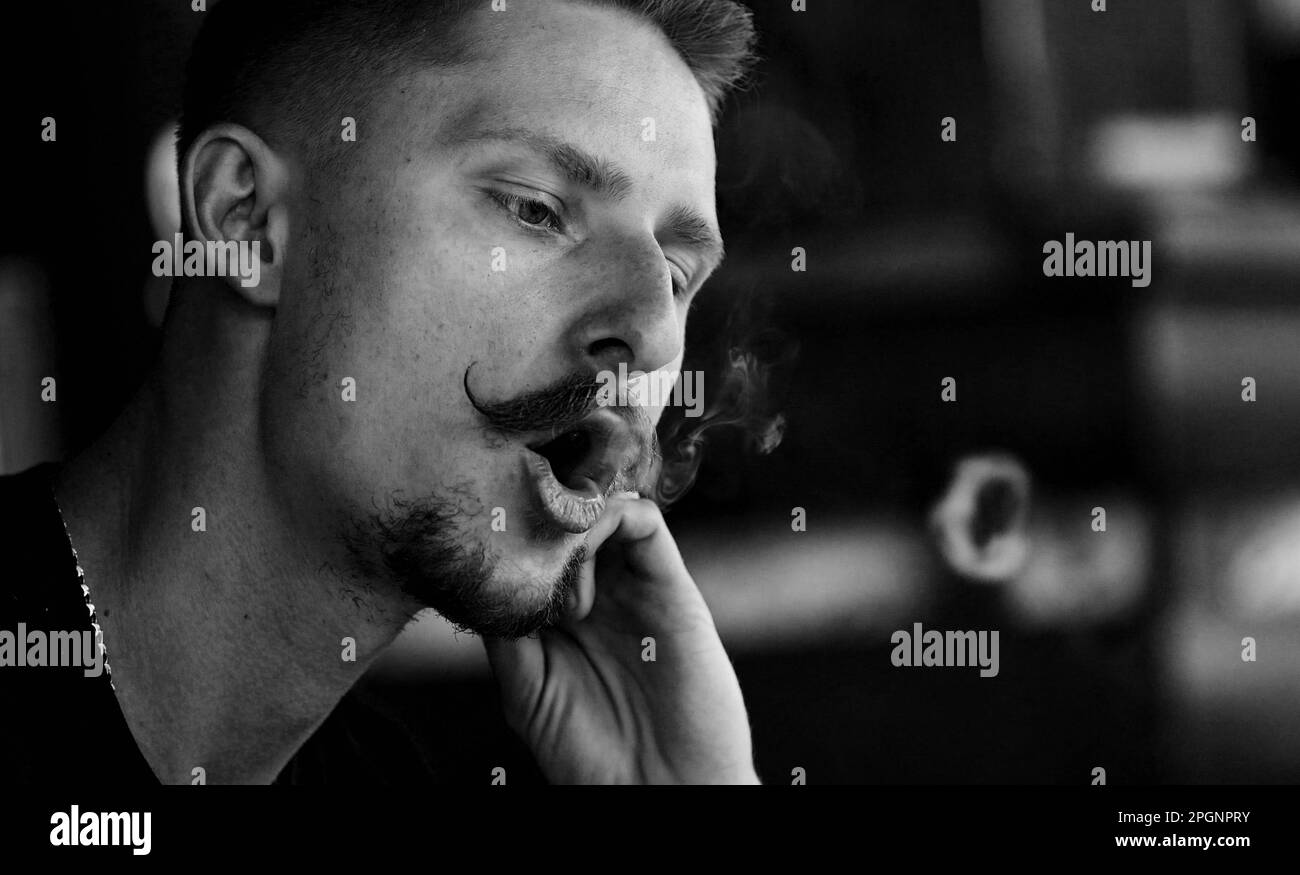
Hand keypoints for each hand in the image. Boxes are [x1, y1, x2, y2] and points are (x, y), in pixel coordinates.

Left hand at [484, 494, 759, 783]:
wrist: (662, 791)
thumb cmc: (592, 756)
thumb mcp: (526, 692)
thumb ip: (507, 633)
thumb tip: (485, 575)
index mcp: (561, 619)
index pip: (534, 550)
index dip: (510, 534)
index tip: (484, 536)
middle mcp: (599, 595)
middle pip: (566, 521)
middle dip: (537, 516)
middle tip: (518, 543)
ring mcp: (634, 587)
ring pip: (601, 511)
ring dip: (570, 517)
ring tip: (553, 565)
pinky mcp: (672, 586)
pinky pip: (645, 522)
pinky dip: (611, 517)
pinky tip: (583, 564)